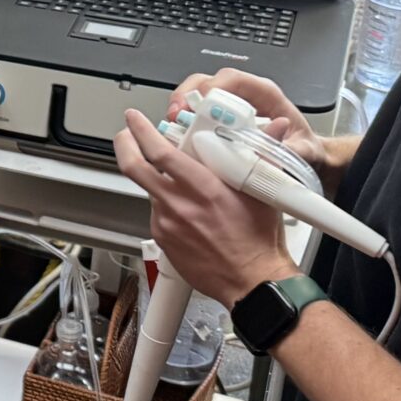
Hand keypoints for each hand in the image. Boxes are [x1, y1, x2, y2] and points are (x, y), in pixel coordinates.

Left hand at [113, 109, 299, 307]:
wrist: (252, 282)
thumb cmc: (259, 241)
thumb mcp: (262, 191)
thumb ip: (262, 154)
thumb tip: (276, 126)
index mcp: (202, 188)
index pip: (159, 152)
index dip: (141, 131)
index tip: (135, 118)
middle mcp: (178, 205)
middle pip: (134, 168)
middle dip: (124, 145)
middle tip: (126, 134)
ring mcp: (166, 224)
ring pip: (149, 191)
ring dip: (155, 179)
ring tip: (174, 179)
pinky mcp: (163, 241)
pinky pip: (157, 214)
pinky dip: (166, 204)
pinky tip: (185, 209)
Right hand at [166, 67, 342, 191]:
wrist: (306, 157)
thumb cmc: (303, 149)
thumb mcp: (303, 150)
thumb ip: (292, 146)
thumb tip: (278, 137)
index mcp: (265, 95)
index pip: (235, 79)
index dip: (214, 87)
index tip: (201, 104)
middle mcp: (243, 96)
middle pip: (208, 81)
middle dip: (188, 95)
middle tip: (177, 114)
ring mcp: (228, 105)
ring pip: (196, 92)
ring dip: (180, 105)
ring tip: (172, 123)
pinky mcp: (218, 118)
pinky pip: (195, 111)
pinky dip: (182, 120)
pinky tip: (176, 133)